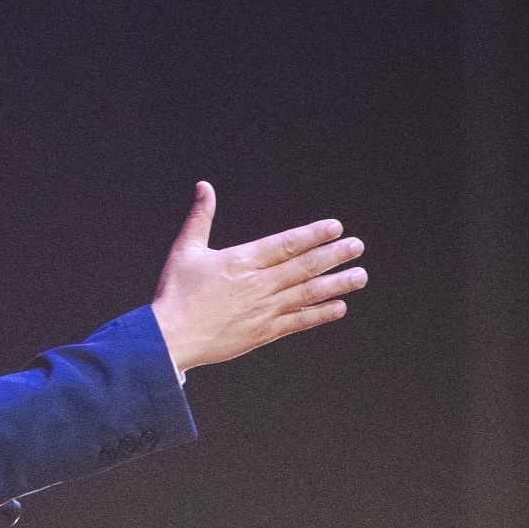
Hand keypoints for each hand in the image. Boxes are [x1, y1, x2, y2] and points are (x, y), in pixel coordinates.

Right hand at [150, 181, 366, 370]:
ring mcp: (264, 310)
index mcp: (242, 261)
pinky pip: (299, 321)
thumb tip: (204, 188)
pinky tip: (338, 307)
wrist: (169, 339)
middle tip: (357, 247)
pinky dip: (320, 314)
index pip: (287, 243)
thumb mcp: (185, 250)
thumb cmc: (175, 295)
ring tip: (359, 276)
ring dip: (337, 283)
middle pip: (305, 266)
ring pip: (308, 293)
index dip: (314, 234)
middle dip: (335, 255)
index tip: (336, 228)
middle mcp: (259, 284)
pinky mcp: (263, 332)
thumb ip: (200, 217)